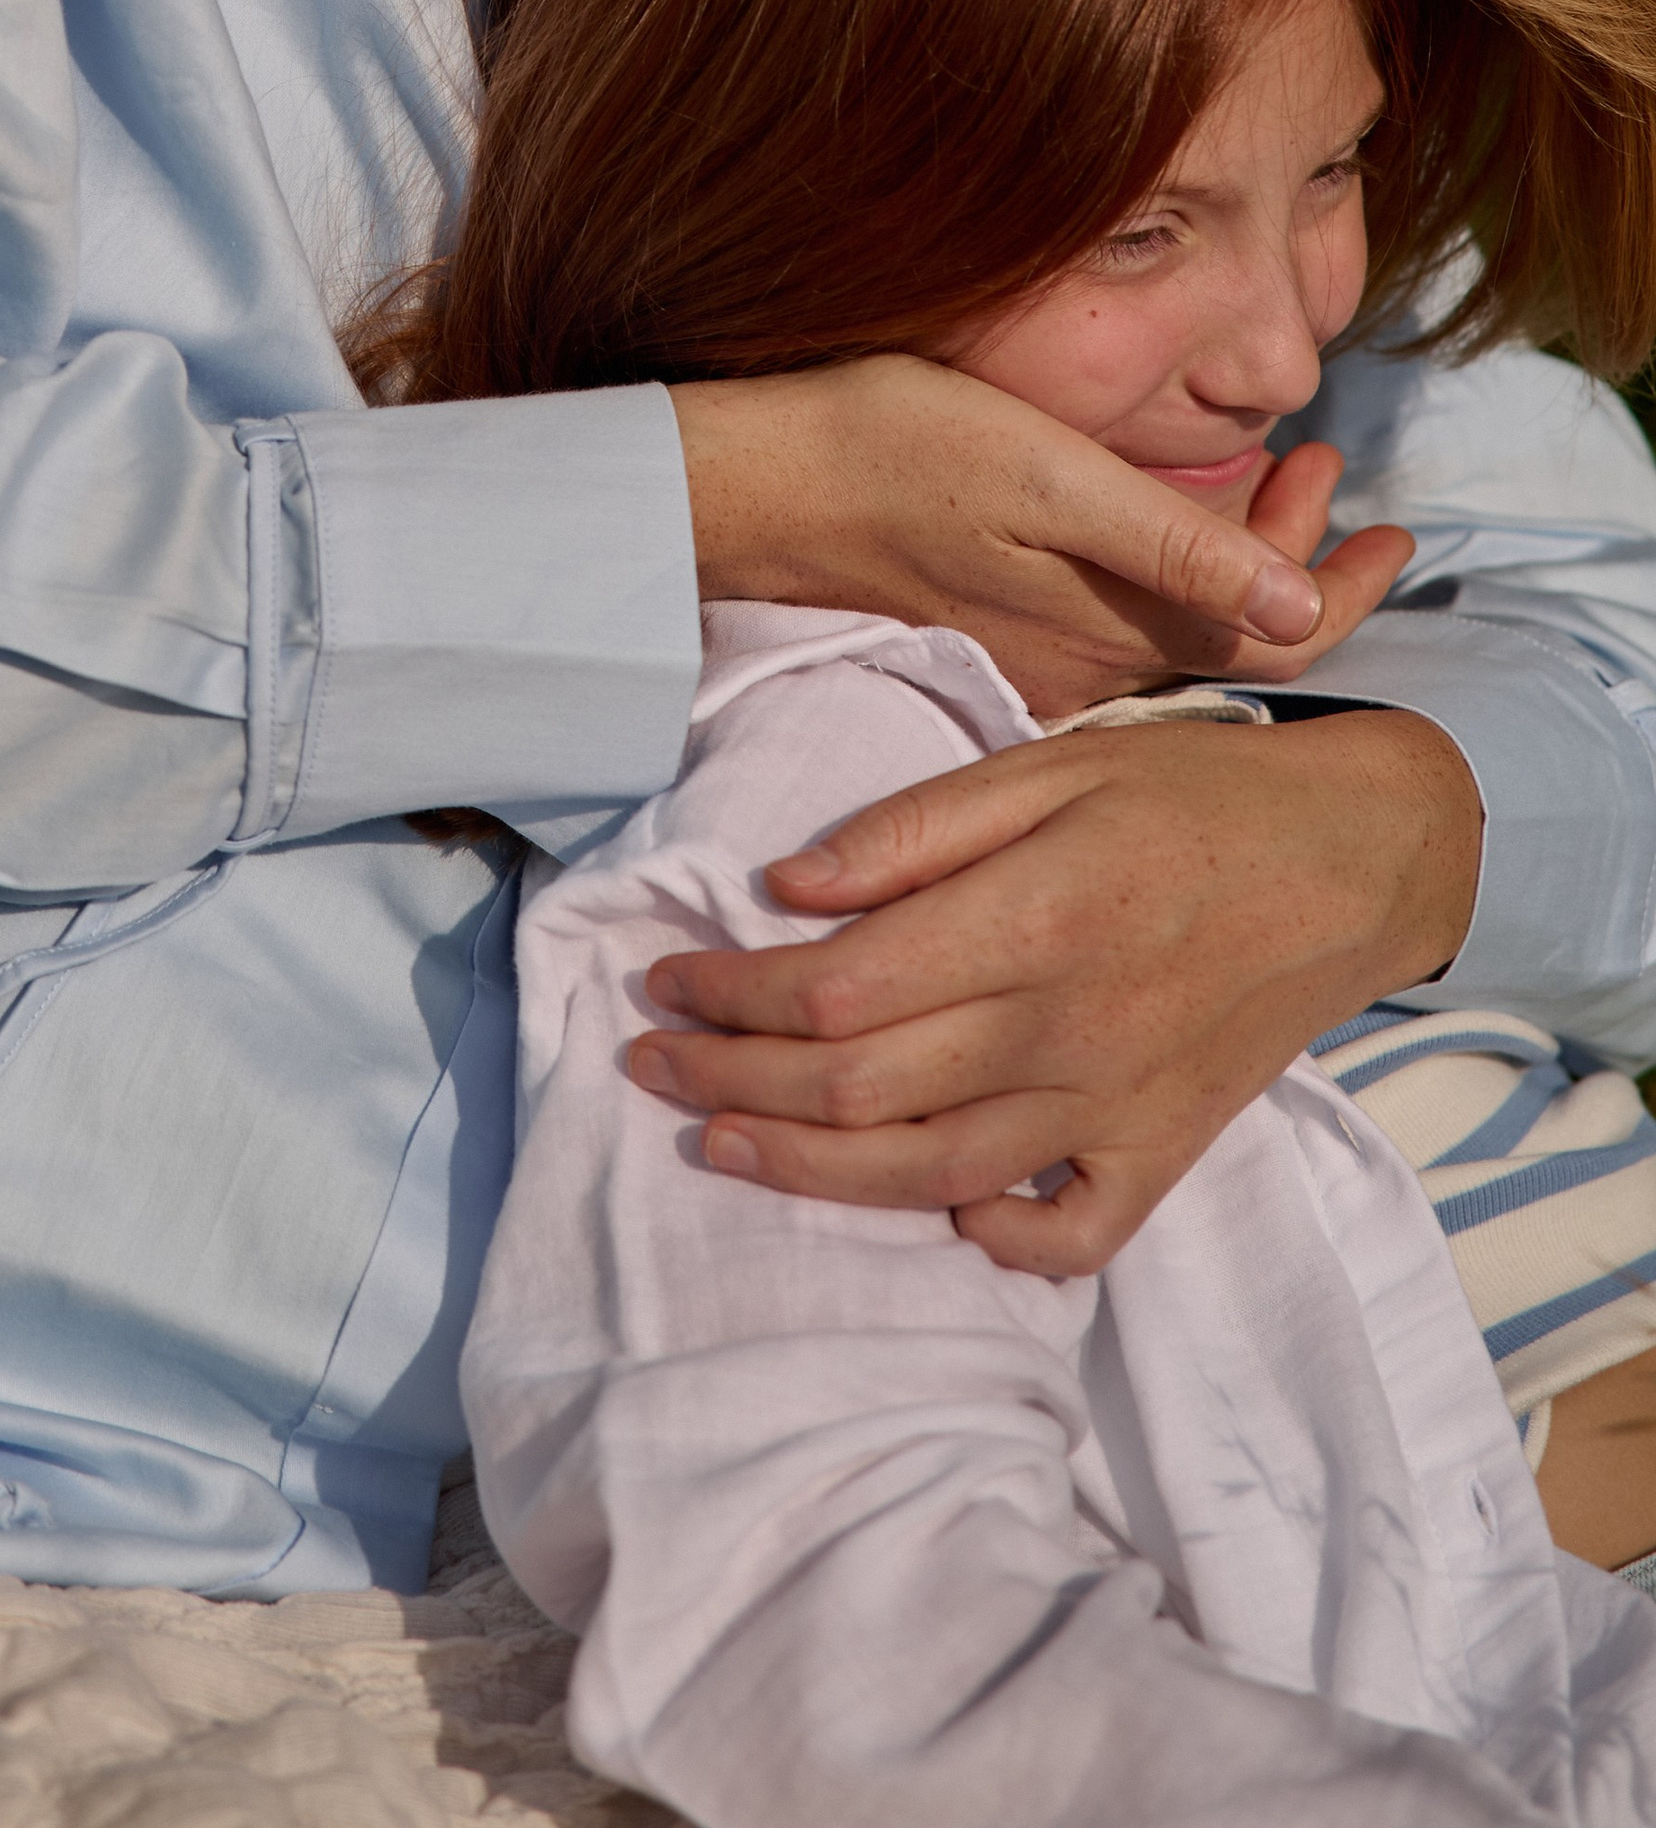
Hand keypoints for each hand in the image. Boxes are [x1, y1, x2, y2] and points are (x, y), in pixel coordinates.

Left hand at [626, 705, 1482, 1274]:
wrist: (1355, 859)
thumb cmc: (1191, 793)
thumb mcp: (1051, 763)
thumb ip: (916, 830)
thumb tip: (788, 888)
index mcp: (1029, 921)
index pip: (834, 991)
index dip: (731, 995)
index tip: (665, 977)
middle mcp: (1062, 1032)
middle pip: (856, 1091)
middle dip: (730, 1084)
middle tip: (649, 1065)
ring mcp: (1112, 1108)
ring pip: (930, 1175)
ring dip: (806, 1171)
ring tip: (719, 1145)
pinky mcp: (1161, 1155)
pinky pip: (1067, 1240)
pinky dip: (991, 1241)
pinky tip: (932, 1210)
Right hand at [672, 357, 1408, 720]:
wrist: (756, 486)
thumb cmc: (895, 452)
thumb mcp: (1050, 478)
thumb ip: (1176, 546)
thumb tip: (1303, 608)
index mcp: (1113, 629)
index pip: (1276, 640)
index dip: (1349, 593)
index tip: (1402, 533)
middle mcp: (1085, 664)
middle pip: (1235, 637)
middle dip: (1303, 561)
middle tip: (1334, 475)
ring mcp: (1035, 658)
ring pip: (1179, 630)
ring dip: (1242, 560)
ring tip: (1282, 477)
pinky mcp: (993, 638)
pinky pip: (1123, 628)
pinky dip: (1177, 575)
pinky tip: (1175, 528)